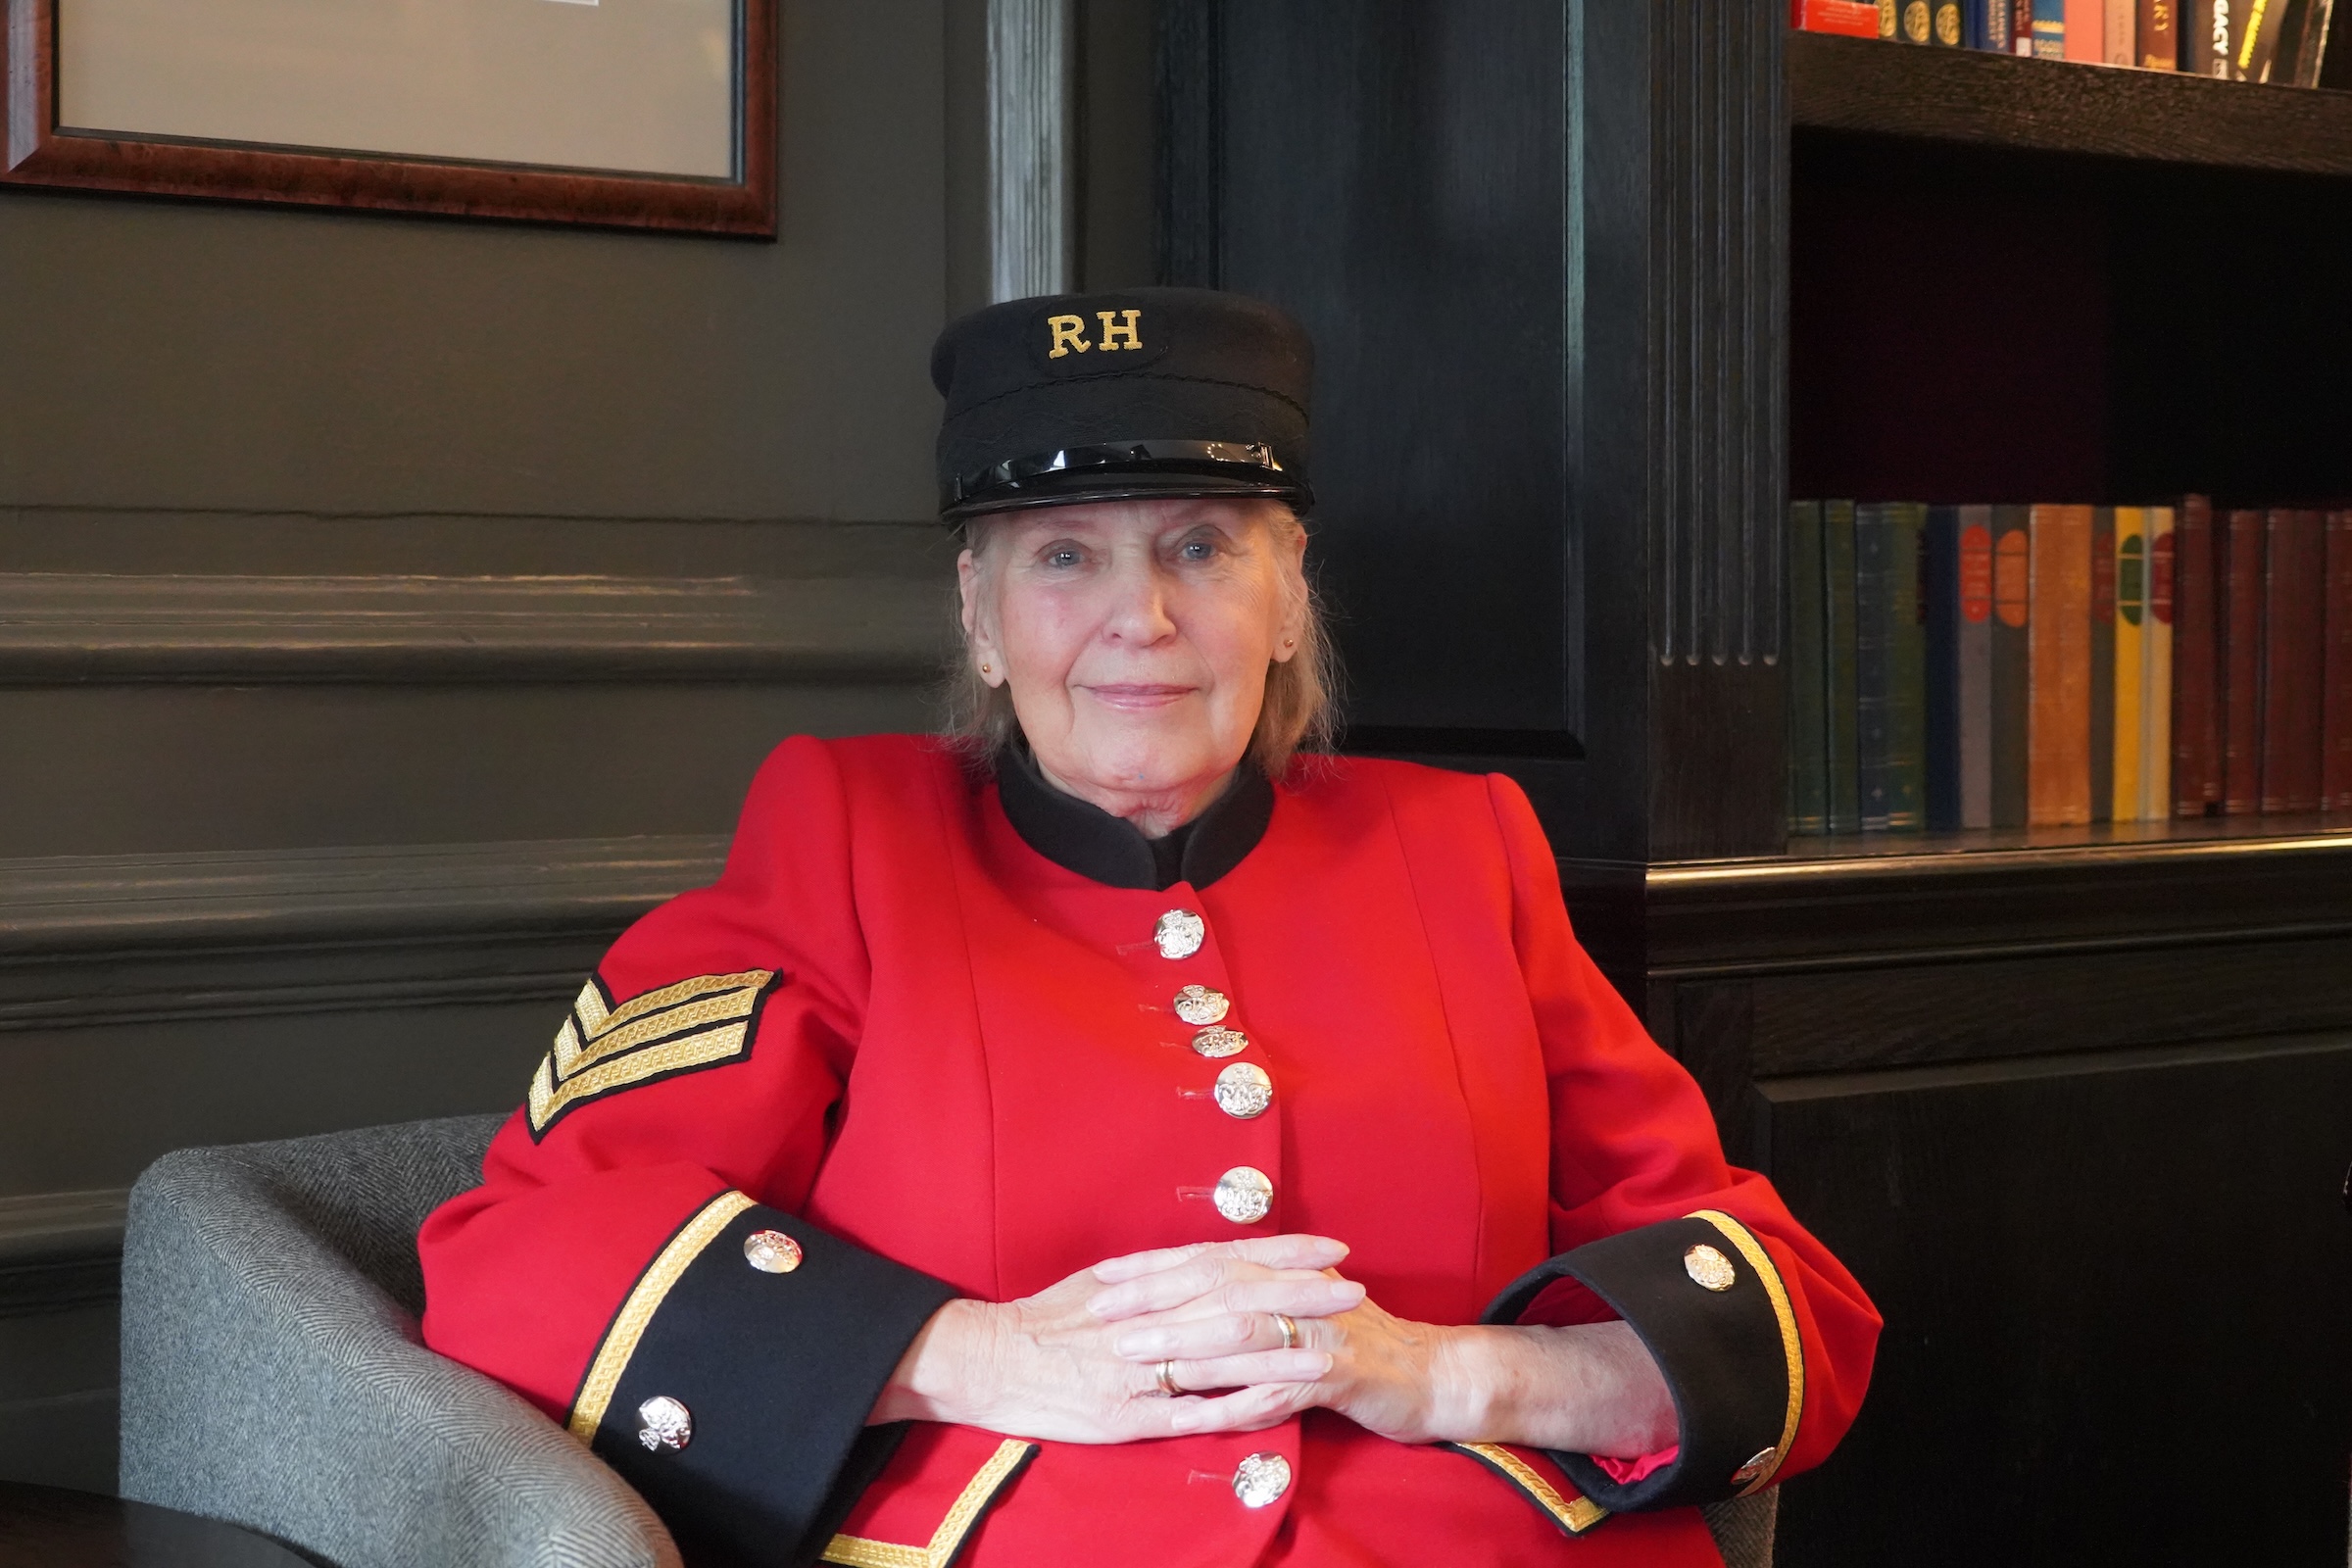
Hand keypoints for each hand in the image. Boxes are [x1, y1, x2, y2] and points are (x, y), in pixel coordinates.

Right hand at [869, 1235, 1363, 1443]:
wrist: (983, 1358)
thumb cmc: (1044, 1318)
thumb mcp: (1101, 1281)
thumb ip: (1158, 1274)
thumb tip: (1211, 1260)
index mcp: (1146, 1282)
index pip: (1229, 1260)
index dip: (1284, 1252)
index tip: (1333, 1246)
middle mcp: (1148, 1319)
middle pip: (1237, 1303)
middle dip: (1299, 1296)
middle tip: (1353, 1289)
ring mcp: (1139, 1370)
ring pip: (1221, 1358)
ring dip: (1281, 1355)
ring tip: (1333, 1350)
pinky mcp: (1126, 1417)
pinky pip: (1189, 1414)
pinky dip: (1234, 1409)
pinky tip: (1275, 1409)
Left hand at [1106, 1279, 1680, 1456]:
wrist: (1431, 1373)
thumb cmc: (1356, 1344)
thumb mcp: (1300, 1309)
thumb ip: (1252, 1296)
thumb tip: (1188, 1289)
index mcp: (1281, 1272)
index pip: (1204, 1262)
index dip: (1152, 1270)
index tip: (1100, 1281)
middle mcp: (1296, 1291)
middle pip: (1213, 1288)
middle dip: (1154, 1302)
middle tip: (1101, 1317)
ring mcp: (1315, 1330)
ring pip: (1239, 1331)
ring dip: (1182, 1343)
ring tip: (1134, 1356)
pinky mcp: (1336, 1371)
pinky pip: (1275, 1383)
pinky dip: (1233, 1394)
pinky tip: (1197, 1405)